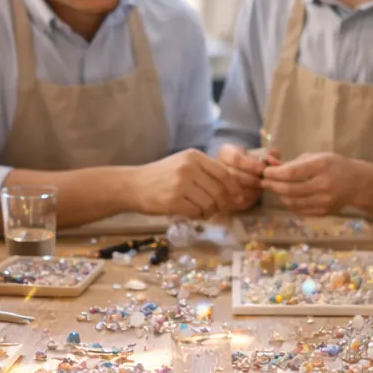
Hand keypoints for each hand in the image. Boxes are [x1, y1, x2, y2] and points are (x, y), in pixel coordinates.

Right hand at [133, 149, 247, 217]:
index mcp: (194, 156)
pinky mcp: (173, 201)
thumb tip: (233, 189)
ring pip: (209, 203)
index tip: (238, 198)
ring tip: (202, 211)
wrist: (133, 185)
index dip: (234, 188)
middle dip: (222, 204)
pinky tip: (192, 213)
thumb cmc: (161, 176)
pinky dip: (198, 216)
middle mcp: (189, 168)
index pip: (224, 173)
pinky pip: (196, 212)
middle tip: (219, 209)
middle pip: (219, 190)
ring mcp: (181, 184)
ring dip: (209, 211)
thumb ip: (206, 172)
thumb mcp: (183, 164)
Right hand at [215, 144, 266, 209]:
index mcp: (225, 153)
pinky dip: (249, 198)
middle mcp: (218, 167)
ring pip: (234, 189)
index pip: (235, 158)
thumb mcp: (259, 153)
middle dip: (251, 179)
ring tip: (260, 187)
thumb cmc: (251, 161)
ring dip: (251, 189)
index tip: (262, 168)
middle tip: (262, 181)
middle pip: (234, 175)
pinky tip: (256, 194)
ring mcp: (218, 183)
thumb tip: (275, 157)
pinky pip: (235, 200)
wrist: (241, 171)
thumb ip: (268, 154)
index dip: (250, 164)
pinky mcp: (223, 197)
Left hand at [260, 152, 371, 215]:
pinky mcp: (324, 212)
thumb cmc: (334, 166)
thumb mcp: (317, 157)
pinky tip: (286, 196)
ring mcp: (325, 201)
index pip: (292, 173)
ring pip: (292, 202)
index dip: (274, 174)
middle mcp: (324, 185)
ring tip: (275, 188)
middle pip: (289, 189)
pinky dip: (289, 203)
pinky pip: (299, 210)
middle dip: (273, 185)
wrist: (358, 183)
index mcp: (322, 166)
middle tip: (264, 181)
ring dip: (279, 195)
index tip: (265, 172)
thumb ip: (293, 162)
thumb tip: (269, 164)